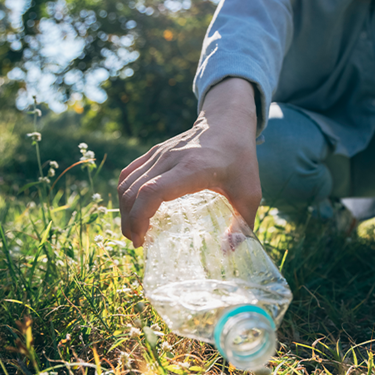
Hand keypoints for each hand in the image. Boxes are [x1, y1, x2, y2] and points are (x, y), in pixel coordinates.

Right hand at [117, 78, 261, 247]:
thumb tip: (228, 252)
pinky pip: (129, 173)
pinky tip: (132, 211)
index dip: (140, 217)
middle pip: (133, 190)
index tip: (142, 239)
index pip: (152, 191)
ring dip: (124, 209)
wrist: (228, 122)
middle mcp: (171, 158)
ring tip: (134, 231)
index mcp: (192, 168)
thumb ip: (243, 226)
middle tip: (137, 242)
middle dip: (129, 221)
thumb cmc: (240, 160)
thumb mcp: (250, 194)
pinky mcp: (154, 152)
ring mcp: (160, 153)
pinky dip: (125, 194)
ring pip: (127, 182)